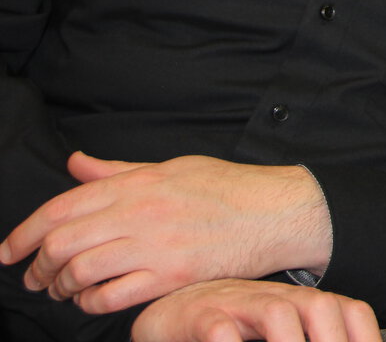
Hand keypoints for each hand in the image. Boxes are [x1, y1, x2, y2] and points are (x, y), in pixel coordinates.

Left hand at [0, 152, 331, 313]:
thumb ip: (118, 171)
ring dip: (61, 288)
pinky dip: (92, 304)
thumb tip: (75, 163)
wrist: (278, 211)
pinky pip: (113, 297)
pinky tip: (93, 301)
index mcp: (138, 183)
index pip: (61, 208)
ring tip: (62, 292)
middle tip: (34, 277)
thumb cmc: (228, 187)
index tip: (10, 250)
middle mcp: (141, 213)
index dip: (24, 233)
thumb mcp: (171, 167)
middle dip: (37, 267)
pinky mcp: (173, 276)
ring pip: (81, 273)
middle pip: (63, 244)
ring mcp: (156, 246)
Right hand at [133, 279, 380, 341]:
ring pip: (276, 311)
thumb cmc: (231, 326)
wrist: (171, 309)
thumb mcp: (277, 333)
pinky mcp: (197, 316)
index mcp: (299, 304)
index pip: (349, 311)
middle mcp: (274, 299)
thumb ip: (308, 337)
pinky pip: (217, 326)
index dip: (365, 337)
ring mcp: (236, 303)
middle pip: (319, 306)